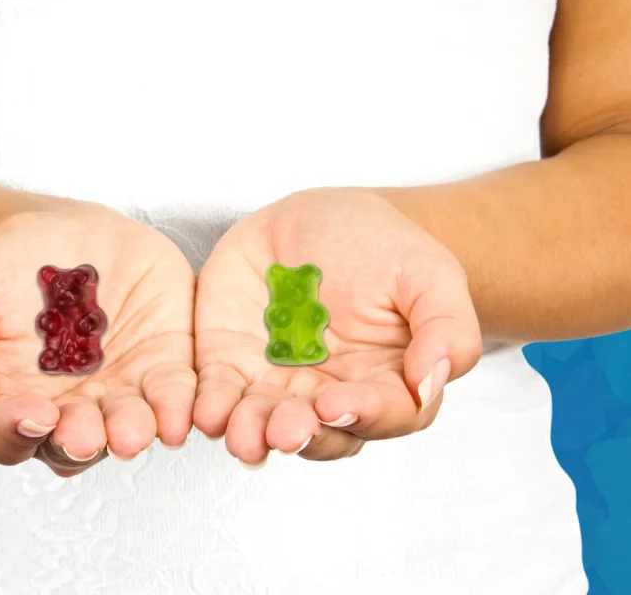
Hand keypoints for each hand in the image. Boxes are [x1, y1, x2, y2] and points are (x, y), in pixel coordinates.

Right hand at [0, 200, 195, 475]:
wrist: (61, 231)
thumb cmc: (2, 269)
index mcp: (10, 402)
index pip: (4, 437)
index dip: (13, 431)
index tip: (31, 411)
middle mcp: (67, 410)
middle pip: (72, 446)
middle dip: (80, 442)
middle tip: (85, 434)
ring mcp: (118, 393)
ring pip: (127, 429)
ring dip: (132, 433)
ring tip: (133, 429)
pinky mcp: (163, 368)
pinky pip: (174, 397)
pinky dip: (178, 407)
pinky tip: (180, 412)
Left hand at [194, 188, 481, 464]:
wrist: (323, 218)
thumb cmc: (382, 247)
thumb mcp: (428, 272)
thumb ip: (445, 328)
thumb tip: (431, 381)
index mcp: (384, 382)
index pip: (381, 415)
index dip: (361, 414)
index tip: (338, 403)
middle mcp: (330, 393)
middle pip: (317, 432)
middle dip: (299, 434)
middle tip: (285, 429)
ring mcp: (277, 382)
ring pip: (263, 423)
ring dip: (251, 433)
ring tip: (242, 432)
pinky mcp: (232, 363)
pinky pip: (218, 393)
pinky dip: (211, 406)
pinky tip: (206, 411)